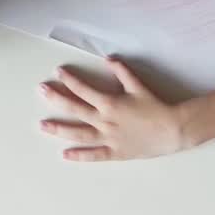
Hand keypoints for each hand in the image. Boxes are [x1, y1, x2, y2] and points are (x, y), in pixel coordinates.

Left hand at [38, 57, 188, 161]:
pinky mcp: (116, 152)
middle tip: (41, 91)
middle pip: (75, 109)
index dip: (69, 80)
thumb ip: (122, 71)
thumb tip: (108, 58)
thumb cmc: (155, 106)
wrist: (174, 129)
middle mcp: (105, 121)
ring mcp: (109, 138)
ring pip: (79, 133)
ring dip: (59, 129)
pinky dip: (79, 155)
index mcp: (109, 103)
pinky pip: (95, 155)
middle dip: (56, 98)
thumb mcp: (137, 85)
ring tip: (42, 125)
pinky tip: (65, 154)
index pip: (83, 90)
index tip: (58, 73)